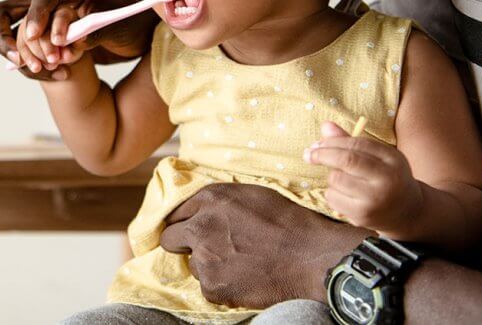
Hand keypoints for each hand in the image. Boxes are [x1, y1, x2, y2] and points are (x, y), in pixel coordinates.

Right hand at [0, 0, 157, 79]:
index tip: (32, 37)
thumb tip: (69, 46)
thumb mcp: (119, 28)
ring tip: (51, 69)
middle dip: (11, 38)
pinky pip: (27, 50)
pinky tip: (60, 74)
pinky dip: (36, 64)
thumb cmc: (134, 24)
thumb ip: (93, 34)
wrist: (140, 36)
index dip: (35, 15)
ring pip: (13, 33)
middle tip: (26, 62)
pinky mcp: (46, 34)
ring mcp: (47, 16)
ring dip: (26, 55)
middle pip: (8, 11)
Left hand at [159, 183, 368, 307]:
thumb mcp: (249, 195)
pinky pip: (208, 286)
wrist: (311, 257)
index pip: (175, 212)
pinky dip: (221, 285)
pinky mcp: (213, 286)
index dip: (184, 221)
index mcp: (209, 199)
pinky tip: (244, 277)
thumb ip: (217, 202)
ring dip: (208, 265)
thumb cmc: (287, 222)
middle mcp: (200, 226)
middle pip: (170, 238)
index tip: (189, 229)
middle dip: (184, 243)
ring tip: (239, 262)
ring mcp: (205, 259)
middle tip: (208, 248)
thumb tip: (199, 209)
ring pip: (193, 264)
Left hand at [305, 121, 423, 235]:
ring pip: (336, 179)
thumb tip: (325, 125)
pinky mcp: (363, 216)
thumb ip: (351, 141)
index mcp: (392, 159)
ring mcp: (375, 199)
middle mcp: (387, 179)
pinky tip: (346, 196)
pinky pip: (333, 198)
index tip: (316, 144)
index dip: (333, 141)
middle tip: (308, 154)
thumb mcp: (376, 157)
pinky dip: (332, 194)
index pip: (358, 143)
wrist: (407, 212)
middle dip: (322, 154)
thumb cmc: (385, 177)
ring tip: (343, 181)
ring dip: (332, 177)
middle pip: (347, 160)